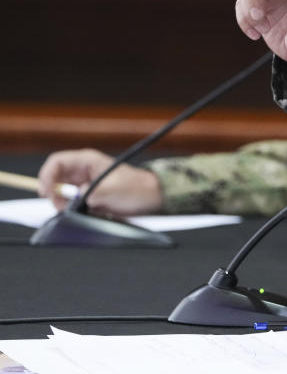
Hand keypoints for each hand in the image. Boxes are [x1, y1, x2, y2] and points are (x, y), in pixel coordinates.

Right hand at [37, 149, 162, 215]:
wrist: (152, 198)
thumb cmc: (136, 188)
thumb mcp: (113, 190)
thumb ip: (91, 193)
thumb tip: (75, 198)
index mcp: (88, 161)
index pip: (57, 162)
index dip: (47, 175)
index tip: (46, 192)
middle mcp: (84, 170)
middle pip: (55, 178)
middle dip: (54, 193)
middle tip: (61, 206)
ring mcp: (85, 183)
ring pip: (61, 192)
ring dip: (62, 202)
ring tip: (74, 210)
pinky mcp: (88, 196)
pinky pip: (71, 202)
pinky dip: (71, 208)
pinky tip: (82, 212)